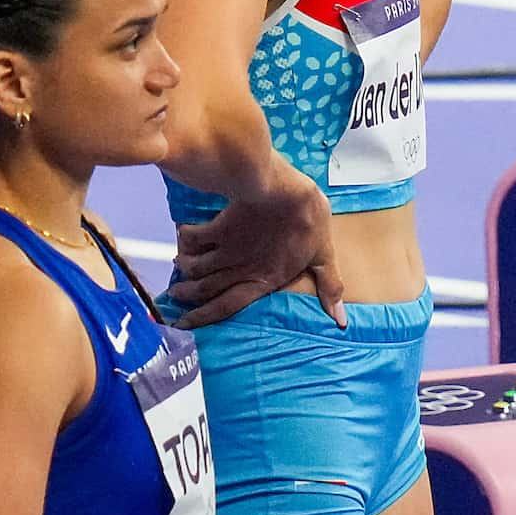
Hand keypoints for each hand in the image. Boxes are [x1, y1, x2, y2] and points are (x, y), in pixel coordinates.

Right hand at [169, 166, 346, 329]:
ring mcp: (227, 248)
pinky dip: (185, 239)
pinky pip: (194, 237)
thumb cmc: (309, 221)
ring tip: (179, 267)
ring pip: (196, 266)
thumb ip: (329, 286)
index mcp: (263, 279)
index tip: (183, 324)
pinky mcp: (220, 226)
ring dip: (184, 268)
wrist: (288, 190)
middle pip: (205, 289)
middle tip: (174, 297)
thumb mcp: (323, 254)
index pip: (228, 306)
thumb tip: (341, 321)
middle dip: (187, 295)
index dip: (204, 318)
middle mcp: (240, 268)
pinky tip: (184, 236)